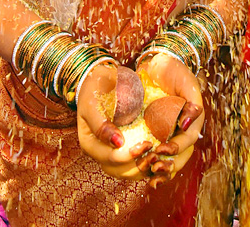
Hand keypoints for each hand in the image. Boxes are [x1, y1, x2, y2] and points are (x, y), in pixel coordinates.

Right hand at [77, 63, 153, 181]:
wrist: (100, 79)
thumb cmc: (95, 87)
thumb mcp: (92, 102)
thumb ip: (101, 124)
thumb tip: (117, 144)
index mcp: (91, 143)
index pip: (110, 159)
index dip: (128, 156)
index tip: (147, 143)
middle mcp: (101, 151)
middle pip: (119, 170)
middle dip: (138, 166)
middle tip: (156, 153)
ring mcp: (112, 150)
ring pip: (128, 170)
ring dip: (144, 167)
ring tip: (159, 155)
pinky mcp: (124, 145)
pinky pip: (134, 161)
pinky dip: (146, 161)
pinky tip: (159, 153)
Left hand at [135, 53, 203, 187]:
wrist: (155, 64)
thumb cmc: (174, 71)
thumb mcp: (187, 82)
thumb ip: (193, 103)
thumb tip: (187, 125)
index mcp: (191, 121)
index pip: (187, 141)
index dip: (177, 148)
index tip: (162, 149)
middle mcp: (180, 131)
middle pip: (179, 157)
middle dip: (168, 165)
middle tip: (153, 165)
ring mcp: (166, 134)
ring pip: (167, 160)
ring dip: (159, 170)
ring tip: (147, 170)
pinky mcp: (151, 134)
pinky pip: (152, 154)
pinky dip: (149, 165)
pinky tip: (142, 171)